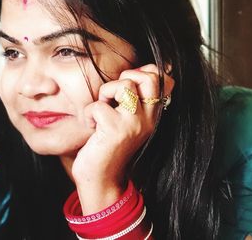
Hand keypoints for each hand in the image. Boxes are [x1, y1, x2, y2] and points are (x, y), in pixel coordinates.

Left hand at [71, 64, 174, 213]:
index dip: (142, 73)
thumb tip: (137, 70)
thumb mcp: (126, 121)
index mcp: (153, 115)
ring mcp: (134, 124)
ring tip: (101, 111)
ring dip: (105, 93)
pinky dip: (88, 114)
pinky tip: (91, 128)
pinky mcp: (116, 130)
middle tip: (113, 97)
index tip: (125, 89)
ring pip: (124, 85)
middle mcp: (149, 119)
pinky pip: (98, 105)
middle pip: (149, 77)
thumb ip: (133, 99)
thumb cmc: (108, 147)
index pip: (162, 79)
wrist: (102, 180)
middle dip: (125, 78)